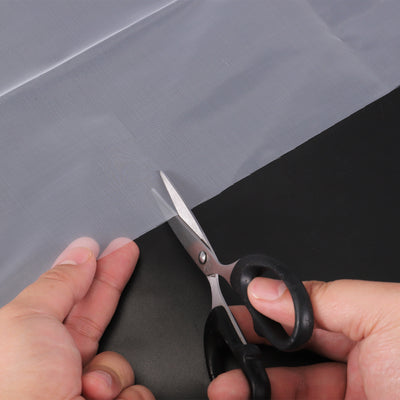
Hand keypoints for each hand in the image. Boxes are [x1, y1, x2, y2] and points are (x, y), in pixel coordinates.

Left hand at [0, 237, 154, 399]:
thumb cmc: (13, 392)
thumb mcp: (27, 322)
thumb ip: (58, 284)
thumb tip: (79, 255)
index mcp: (33, 343)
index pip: (69, 296)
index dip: (90, 269)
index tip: (106, 247)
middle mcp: (58, 365)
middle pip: (97, 314)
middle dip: (114, 280)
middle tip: (127, 249)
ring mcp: (83, 390)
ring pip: (120, 362)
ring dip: (112, 372)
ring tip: (88, 389)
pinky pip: (135, 394)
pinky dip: (126, 398)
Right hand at [208, 278, 399, 398]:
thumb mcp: (382, 313)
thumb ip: (318, 298)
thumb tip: (265, 289)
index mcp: (368, 330)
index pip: (303, 318)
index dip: (266, 316)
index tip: (234, 317)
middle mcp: (360, 369)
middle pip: (290, 361)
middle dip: (251, 355)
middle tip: (223, 356)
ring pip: (288, 393)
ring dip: (251, 389)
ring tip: (224, 387)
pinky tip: (247, 397)